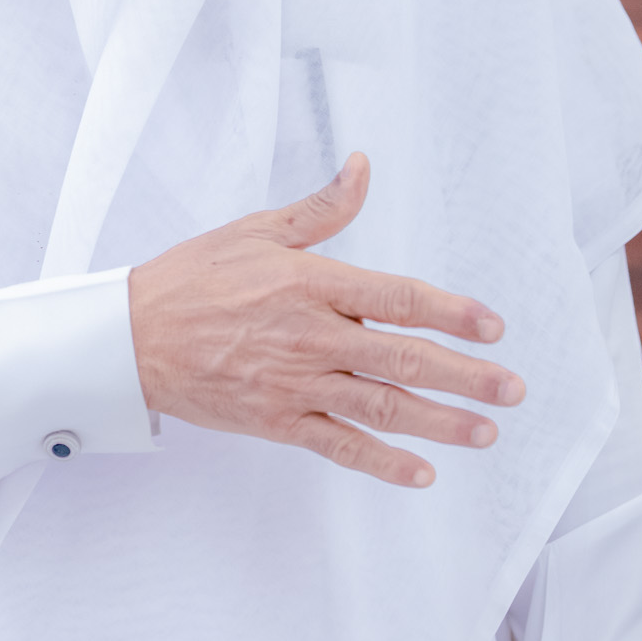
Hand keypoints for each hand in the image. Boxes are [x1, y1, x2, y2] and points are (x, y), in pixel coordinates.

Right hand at [127, 153, 524, 486]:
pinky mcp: (275, 420)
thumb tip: (363, 166)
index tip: (493, 325)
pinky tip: (421, 473)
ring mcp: (293, 383)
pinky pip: (337, 444)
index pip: (398, 297)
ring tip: (485, 433)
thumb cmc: (193, 277)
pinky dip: (381, 462)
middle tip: (511, 389)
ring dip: (439, 423)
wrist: (130, 336)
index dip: (452, 312)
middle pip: (403, 359)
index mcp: (309, 283)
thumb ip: (322, 208)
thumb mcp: (256, 230)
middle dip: (465, 376)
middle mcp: (310, 336)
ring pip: (381, 407)